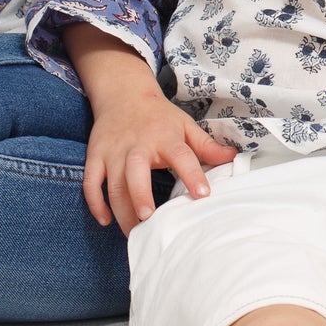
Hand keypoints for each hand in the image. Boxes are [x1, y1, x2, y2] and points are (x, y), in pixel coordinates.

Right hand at [65, 22, 236, 234]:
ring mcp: (113, 152)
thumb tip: (235, 157)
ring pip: (113, 183)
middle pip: (136, 172)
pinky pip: (91, 183)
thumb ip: (207, 146)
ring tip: (134, 232)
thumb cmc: (159, 117)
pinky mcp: (96, 157)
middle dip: (140, 195)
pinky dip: (95, 203)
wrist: (123, 93)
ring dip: (121, 208)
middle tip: (148, 218)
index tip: (202, 195)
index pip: (181, 156)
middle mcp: (137, 146)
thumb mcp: (185, 126)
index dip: (192, 175)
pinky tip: (106, 221)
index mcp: (165, 138)